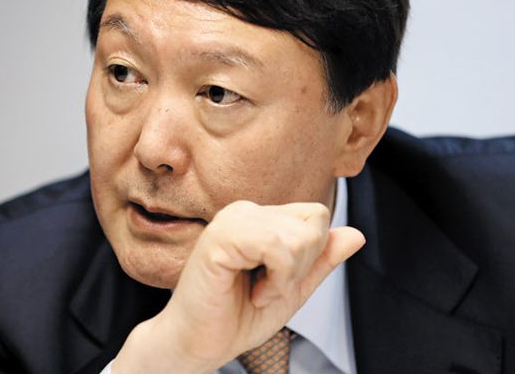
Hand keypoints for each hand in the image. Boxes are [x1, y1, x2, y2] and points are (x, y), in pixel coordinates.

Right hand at [112, 200, 364, 373]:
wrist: (199, 343)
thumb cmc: (236, 317)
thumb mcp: (293, 289)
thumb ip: (322, 261)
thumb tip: (356, 234)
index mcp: (258, 218)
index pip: (316, 215)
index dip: (311, 255)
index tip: (280, 281)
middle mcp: (244, 211)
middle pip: (314, 222)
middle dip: (302, 266)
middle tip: (267, 287)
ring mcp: (231, 220)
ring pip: (298, 235)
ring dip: (287, 276)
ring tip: (258, 290)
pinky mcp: (220, 237)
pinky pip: (277, 246)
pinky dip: (276, 278)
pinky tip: (254, 290)